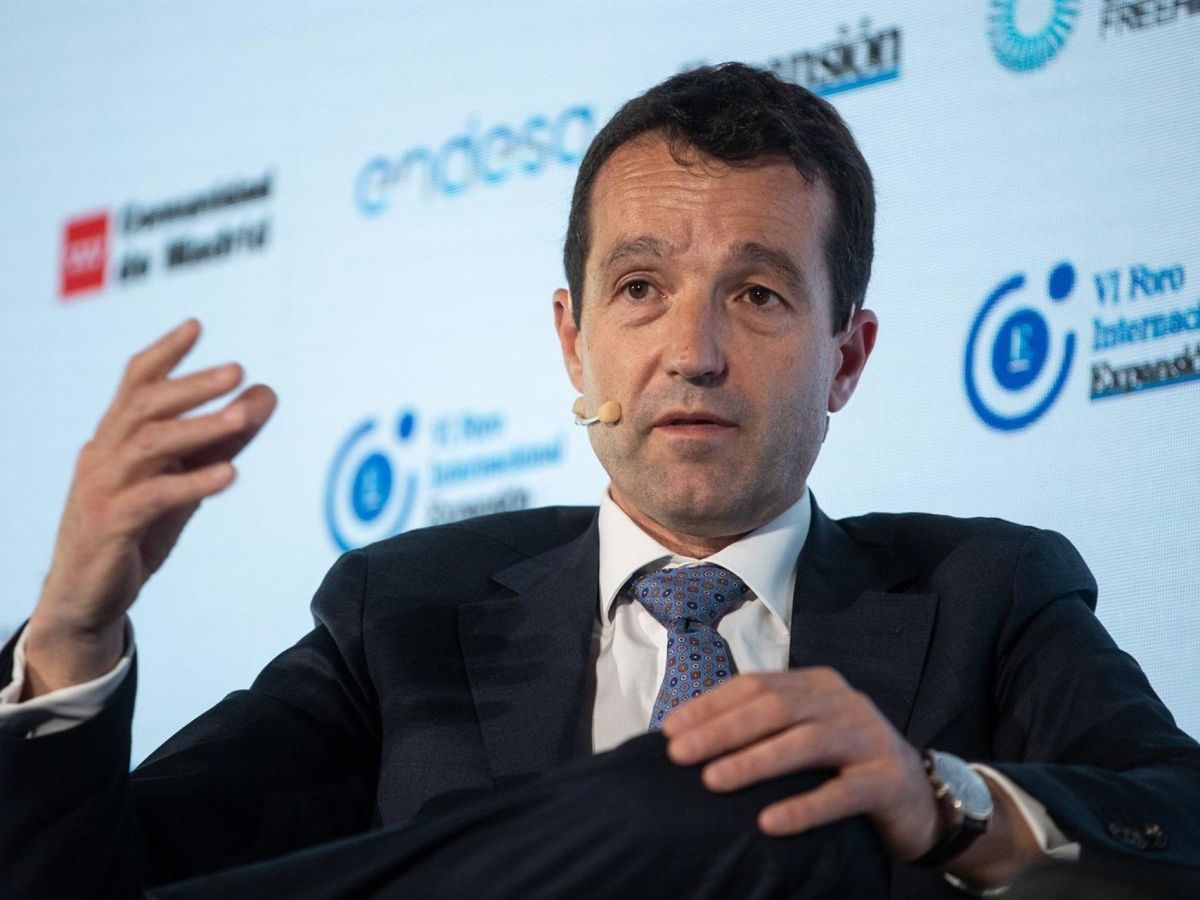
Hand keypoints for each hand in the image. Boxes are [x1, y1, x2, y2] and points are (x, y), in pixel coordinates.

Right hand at [23, 319, 275, 695]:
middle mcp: (104, 455)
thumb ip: (223, 437)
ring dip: (201, 428)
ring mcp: (103, 489)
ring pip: (150, 445)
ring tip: (245, 417)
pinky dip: (193, 482)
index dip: (164, 353)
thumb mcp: (184, 478)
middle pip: (145, 405)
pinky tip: (230, 474)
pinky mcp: (111, 526)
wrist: (88, 597)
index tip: (197, 326)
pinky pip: (154, 497)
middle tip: (238, 370)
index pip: (135, 383)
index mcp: (116, 438)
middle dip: (192, 385)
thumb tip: (266, 394)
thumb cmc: (136, 531)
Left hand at [661, 668, 939, 860]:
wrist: (921, 800)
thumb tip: (690, 733)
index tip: (669, 730)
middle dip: (722, 729)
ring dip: (754, 761)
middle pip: (775, 708)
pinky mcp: (888, 781)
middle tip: (679, 754)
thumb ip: (765, 725)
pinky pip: (841, 794)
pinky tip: (768, 822)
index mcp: (818, 685)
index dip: (710, 705)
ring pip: (805, 743)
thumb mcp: (808, 733)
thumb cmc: (847, 765)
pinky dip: (803, 807)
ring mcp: (869, 738)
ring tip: (713, 781)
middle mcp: (845, 703)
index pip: (756, 685)